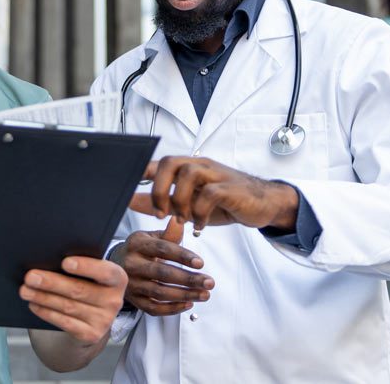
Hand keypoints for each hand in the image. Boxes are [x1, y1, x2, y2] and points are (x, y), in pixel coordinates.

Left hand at [20, 257, 127, 344]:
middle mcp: (114, 301)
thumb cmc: (86, 287)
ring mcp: (104, 320)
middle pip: (79, 290)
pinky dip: (47, 312)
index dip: (86, 267)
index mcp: (117, 279)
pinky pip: (65, 322)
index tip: (65, 262)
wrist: (91, 320)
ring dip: (43, 297)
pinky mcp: (91, 335)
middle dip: (52, 282)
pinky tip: (34, 304)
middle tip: (30, 276)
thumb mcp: (90, 276)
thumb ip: (79, 267)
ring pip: (68, 306)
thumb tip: (50, 260)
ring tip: (25, 290)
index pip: (105, 272)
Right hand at [111, 218, 213, 315]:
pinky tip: (188, 304)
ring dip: (185, 295)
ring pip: (160, 293)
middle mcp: (132, 264)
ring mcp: (132, 284)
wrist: (115, 265)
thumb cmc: (140, 249)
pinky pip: (153, 308)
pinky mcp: (134, 300)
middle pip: (162, 273)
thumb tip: (180, 220)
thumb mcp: (150, 236)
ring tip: (204, 294)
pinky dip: (172, 309)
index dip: (182, 256)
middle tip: (209, 282)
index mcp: (138, 244)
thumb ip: (168, 233)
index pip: (162, 249)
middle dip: (189, 279)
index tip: (201, 263)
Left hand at [131, 157, 298, 230]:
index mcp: (188, 168)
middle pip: (169, 162)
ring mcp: (216, 174)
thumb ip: (161, 202)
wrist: (262, 204)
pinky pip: (209, 193)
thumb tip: (130, 202)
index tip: (126, 190)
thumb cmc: (224, 202)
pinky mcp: (230, 188)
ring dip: (179, 201)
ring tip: (182, 220)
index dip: (140, 173)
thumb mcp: (188, 205)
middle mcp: (200, 165)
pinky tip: (201, 227)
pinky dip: (200, 213)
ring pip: (188, 174)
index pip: (158, 162)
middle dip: (158, 189)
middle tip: (160, 213)